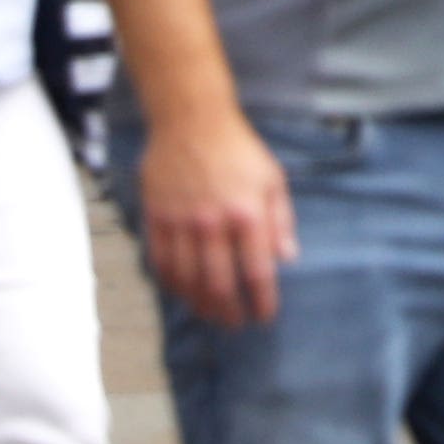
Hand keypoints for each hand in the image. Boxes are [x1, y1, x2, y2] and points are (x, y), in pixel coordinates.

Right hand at [138, 108, 294, 327]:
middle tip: (235, 324)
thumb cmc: (237, 149)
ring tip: (210, 315)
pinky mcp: (156, 216)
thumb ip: (281, 221)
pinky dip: (170, 283)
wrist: (191, 120)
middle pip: (218, 283)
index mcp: (247, 213)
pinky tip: (181, 292)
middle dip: (229, 311)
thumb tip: (288, 259)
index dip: (261, 300)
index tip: (265, 316)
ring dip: (198, 304)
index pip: (256, 271)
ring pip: (186, 279)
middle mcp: (212, 222)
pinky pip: (159, 261)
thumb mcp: (272, 179)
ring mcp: (180, 221)